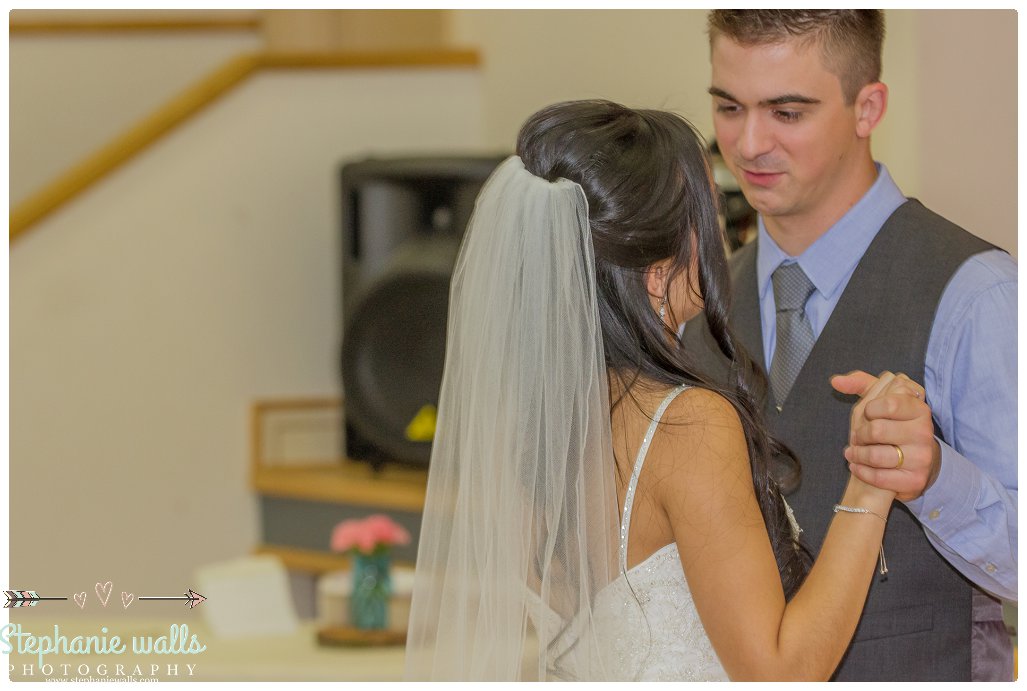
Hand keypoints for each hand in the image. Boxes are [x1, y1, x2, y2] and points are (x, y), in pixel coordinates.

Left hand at [831, 370, 940, 502]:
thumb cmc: (892, 424)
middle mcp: (924, 432)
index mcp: (918, 409)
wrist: (916, 460)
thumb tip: (835, 381)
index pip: (888, 404)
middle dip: (859, 434)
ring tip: (853, 452)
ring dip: (857, 454)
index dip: (870, 410)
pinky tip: (856, 466)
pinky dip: (861, 472)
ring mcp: (922, 457)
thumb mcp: (881, 399)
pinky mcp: (915, 480)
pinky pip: (879, 477)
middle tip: (857, 437)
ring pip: (875, 455)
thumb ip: (860, 383)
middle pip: (876, 430)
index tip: (868, 415)